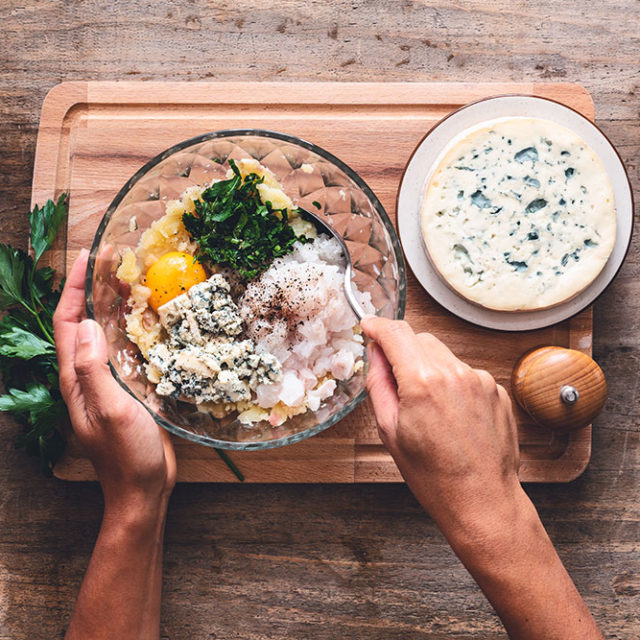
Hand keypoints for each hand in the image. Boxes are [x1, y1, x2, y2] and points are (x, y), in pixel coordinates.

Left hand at [54, 249, 175, 513]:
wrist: (142, 489)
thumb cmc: (126, 455)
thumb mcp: (110, 411)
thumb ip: (94, 370)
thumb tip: (89, 323)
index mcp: (76, 379)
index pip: (68, 322)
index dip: (73, 288)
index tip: (88, 257)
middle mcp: (87, 376)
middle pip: (82, 323)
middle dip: (92, 289)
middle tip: (114, 262)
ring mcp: (106, 383)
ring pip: (104, 334)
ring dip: (112, 305)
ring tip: (132, 282)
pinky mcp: (127, 390)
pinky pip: (124, 350)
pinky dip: (132, 328)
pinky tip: (150, 322)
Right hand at [361, 316, 520, 534]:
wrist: (481, 499)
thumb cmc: (435, 475)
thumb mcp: (389, 430)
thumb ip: (378, 384)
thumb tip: (375, 355)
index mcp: (423, 383)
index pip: (395, 333)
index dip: (377, 325)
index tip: (369, 326)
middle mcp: (455, 373)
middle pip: (419, 339)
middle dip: (402, 351)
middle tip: (395, 381)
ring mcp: (480, 380)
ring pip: (442, 355)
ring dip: (428, 368)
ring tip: (428, 409)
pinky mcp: (495, 389)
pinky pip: (464, 372)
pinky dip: (451, 383)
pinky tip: (450, 415)